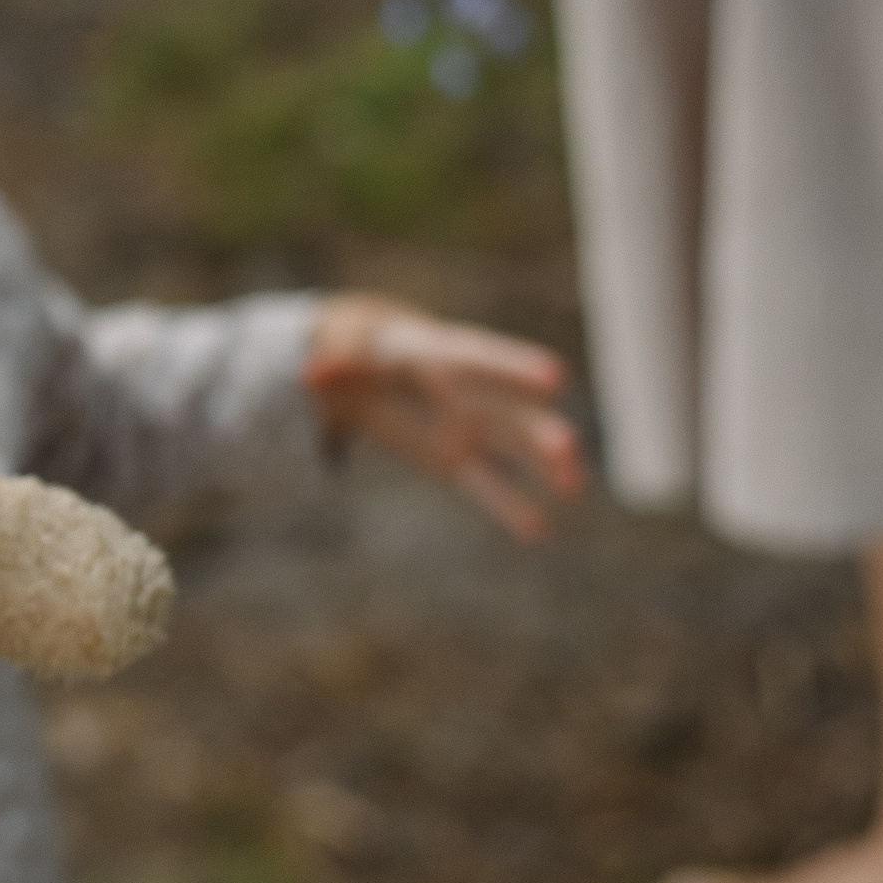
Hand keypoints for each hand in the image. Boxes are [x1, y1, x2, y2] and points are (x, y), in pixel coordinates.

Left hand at [305, 293, 584, 540]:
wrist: (370, 364)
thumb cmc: (360, 354)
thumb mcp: (342, 357)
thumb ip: (331, 368)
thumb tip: (307, 376)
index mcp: (437, 357)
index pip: (480, 360)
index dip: (515, 368)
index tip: (555, 378)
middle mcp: (462, 392)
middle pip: (504, 411)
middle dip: (536, 430)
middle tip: (569, 448)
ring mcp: (464, 426)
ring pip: (508, 447)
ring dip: (541, 465)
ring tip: (575, 485)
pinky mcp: (454, 459)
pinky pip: (484, 483)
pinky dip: (506, 505)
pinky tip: (536, 529)